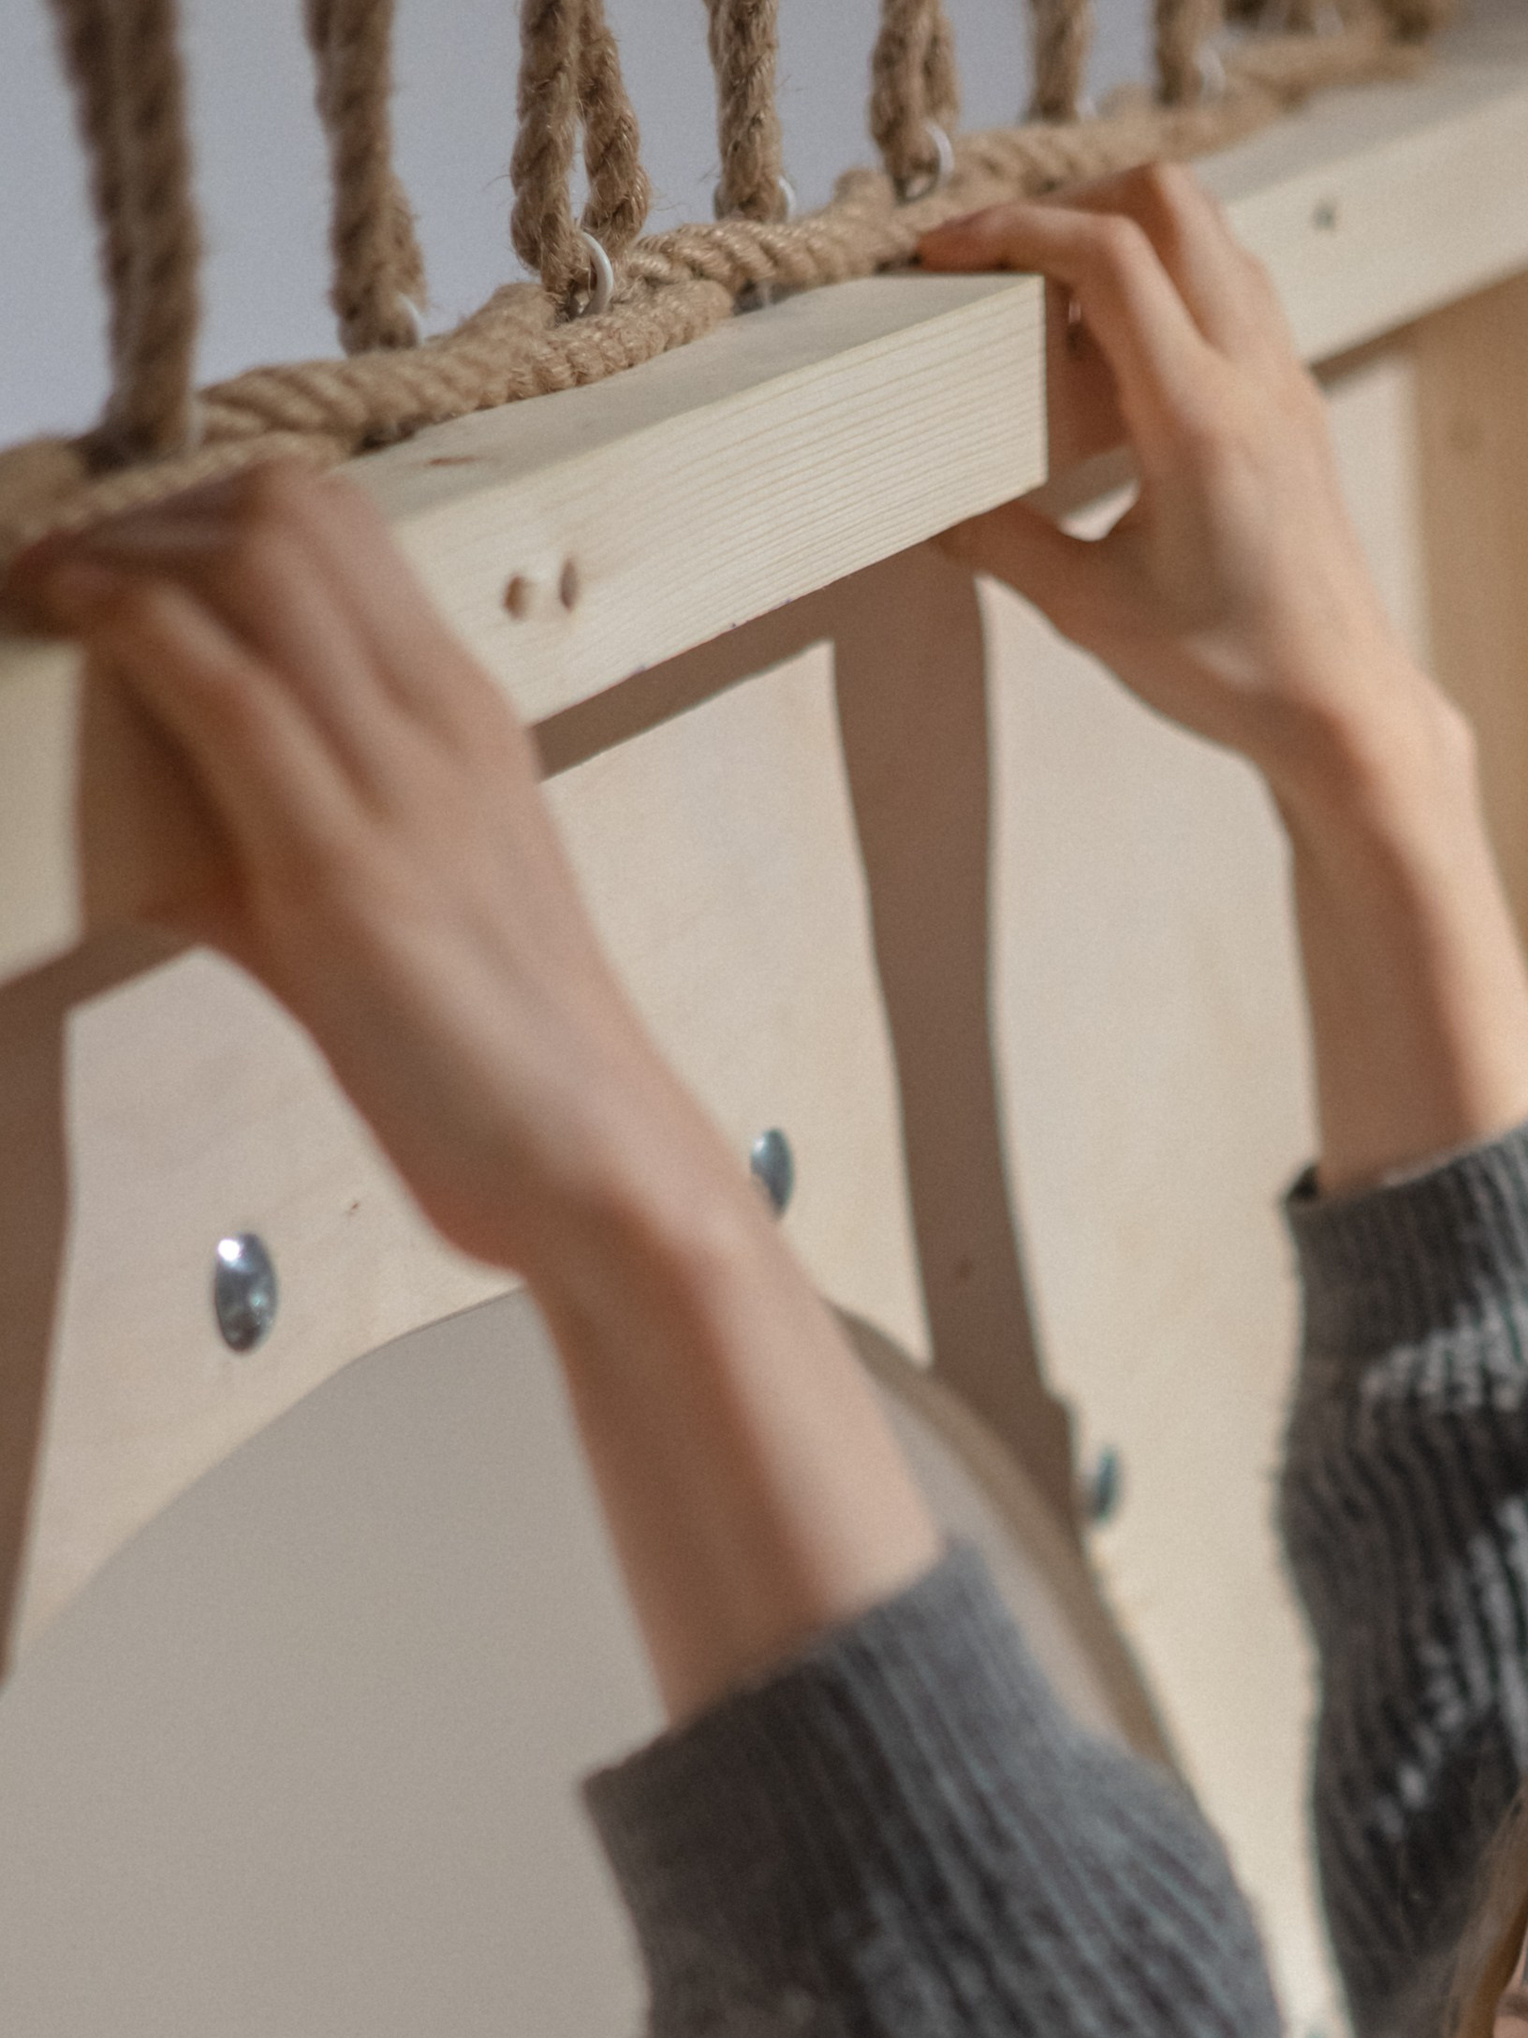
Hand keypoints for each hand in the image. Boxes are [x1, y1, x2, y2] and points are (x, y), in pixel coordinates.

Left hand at [19, 467, 730, 1284]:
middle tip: (67, 565)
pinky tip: (72, 628)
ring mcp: (404, 785)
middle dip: (149, 508)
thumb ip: (283, 857)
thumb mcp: (393, 924)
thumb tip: (165, 843)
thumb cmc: (502, 1071)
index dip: (202, 508)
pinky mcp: (348, 870)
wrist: (601, 1171)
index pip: (337, 525)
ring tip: (52, 590)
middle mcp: (443, 723)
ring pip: (258, 557)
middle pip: (293, 504)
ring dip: (121, 550)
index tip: (116, 556)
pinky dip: (126, 627)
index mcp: (464, 724)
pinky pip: (225, 687)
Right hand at [919, 163, 1448, 815]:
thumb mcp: (1089, 613)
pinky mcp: (1295, 396)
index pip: (1109, 257)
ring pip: (1208, 227)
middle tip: (1006, 258)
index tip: (947, 251)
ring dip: (1125, 231)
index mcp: (1200, 420)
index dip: (1016, 229)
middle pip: (1167, 198)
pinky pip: (1233, 282)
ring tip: (1057, 298)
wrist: (1339, 705)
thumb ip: (999, 543)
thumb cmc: (1229, 670)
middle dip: (1072, 202)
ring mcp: (1284, 377)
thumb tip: (926, 505)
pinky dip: (1169, 274)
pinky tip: (1120, 348)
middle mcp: (1253, 376)